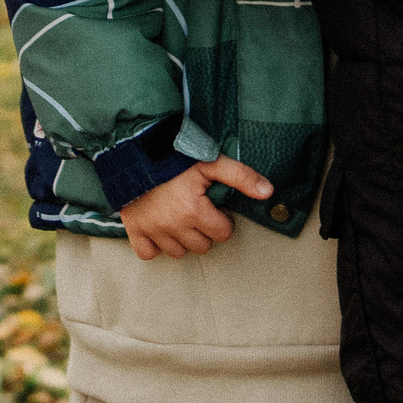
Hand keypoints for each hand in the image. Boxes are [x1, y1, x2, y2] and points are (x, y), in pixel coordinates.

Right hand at [119, 157, 271, 260]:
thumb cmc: (174, 155)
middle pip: (202, 246)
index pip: (222, 233)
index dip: (221, 219)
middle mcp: (173, 225)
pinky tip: (160, 229)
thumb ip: (241, 176)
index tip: (213, 206)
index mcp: (194, 210)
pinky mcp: (134, 229)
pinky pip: (148, 253)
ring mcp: (153, 229)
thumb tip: (269, 192)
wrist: (134, 148)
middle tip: (197, 211)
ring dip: (182, 239)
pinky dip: (155, 245)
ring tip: (180, 218)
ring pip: (178, 252)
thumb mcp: (210, 161)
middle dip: (204, 231)